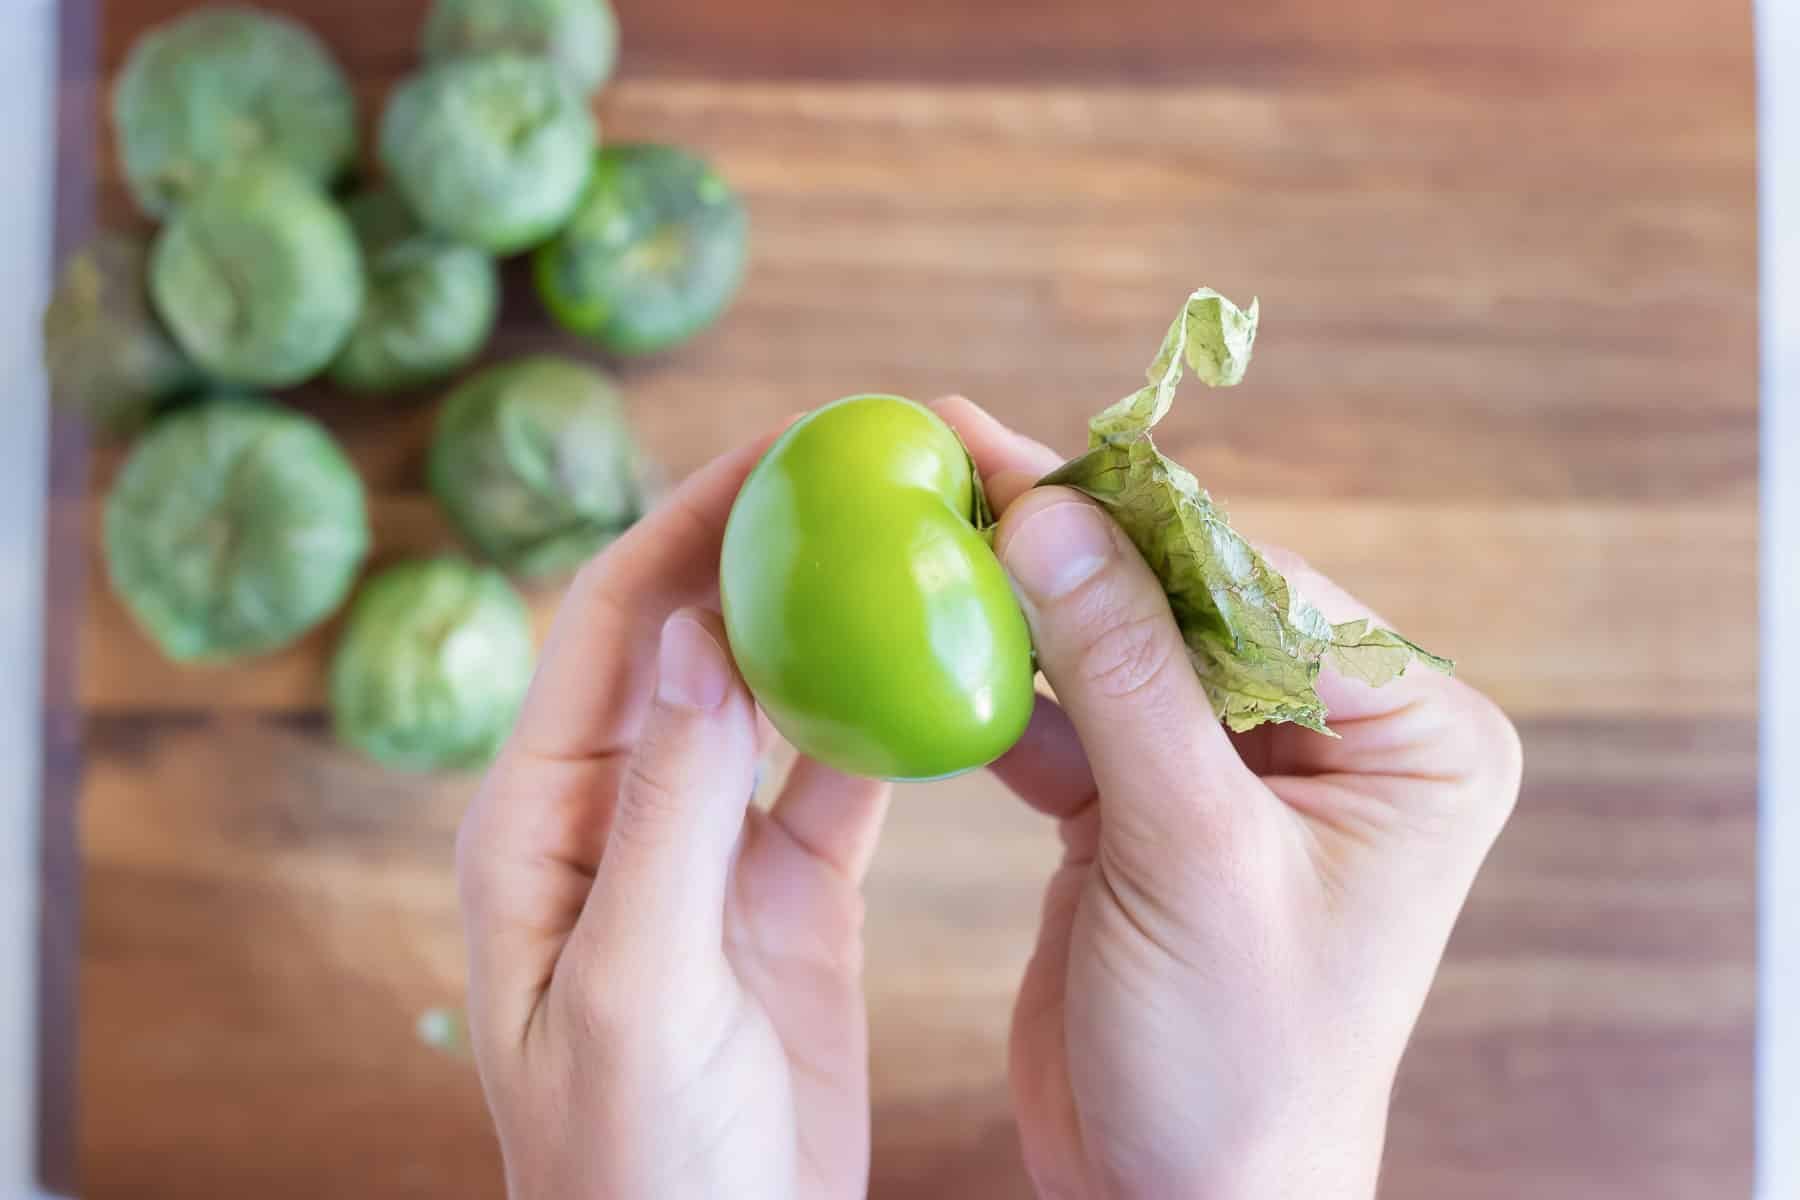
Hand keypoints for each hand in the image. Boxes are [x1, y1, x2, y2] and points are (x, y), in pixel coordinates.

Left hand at [456, 430, 890, 1199]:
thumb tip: (698, 630)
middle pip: (698, 632)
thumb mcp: (638, 982)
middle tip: (876, 468)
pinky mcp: (789, 897)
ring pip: (775, 696)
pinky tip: (948, 672)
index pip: (615, 620)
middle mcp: (623, 812)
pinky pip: (838, 780)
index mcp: (545, 818)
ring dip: (836, 620)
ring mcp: (711, 852)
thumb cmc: (636, 1163)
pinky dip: (888, 722)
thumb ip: (665, 808)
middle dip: (774, 543)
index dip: (693, 517)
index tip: (788, 445)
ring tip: (922, 538)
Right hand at [935, 397, 1522, 1199]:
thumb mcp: (1191, 856)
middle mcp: (1335, 739)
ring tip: (926, 520)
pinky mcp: (1148, 808)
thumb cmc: (1234, 1065)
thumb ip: (1123, 676)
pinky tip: (932, 636)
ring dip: (1024, 603)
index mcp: (1410, 738)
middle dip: (1068, 544)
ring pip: (1119, 649)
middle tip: (952, 454)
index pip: (1260, 584)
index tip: (1013, 450)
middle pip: (1182, 602)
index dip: (1133, 519)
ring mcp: (1235, 771)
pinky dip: (1002, 686)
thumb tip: (1049, 515)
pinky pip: (1073, 716)